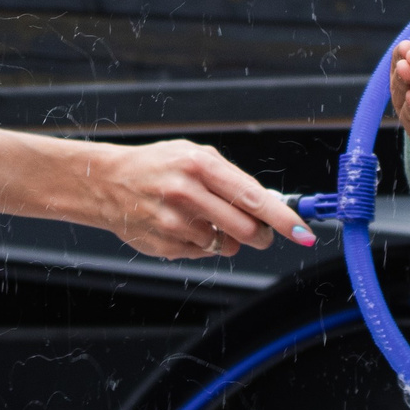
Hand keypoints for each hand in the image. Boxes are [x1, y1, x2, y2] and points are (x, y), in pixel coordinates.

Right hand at [89, 140, 315, 259]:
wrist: (106, 182)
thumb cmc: (157, 166)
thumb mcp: (194, 156)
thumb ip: (232, 178)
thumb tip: (269, 205)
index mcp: (199, 165)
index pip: (253, 197)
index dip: (283, 219)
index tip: (303, 232)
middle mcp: (187, 193)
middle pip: (246, 229)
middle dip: (262, 236)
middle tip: (261, 234)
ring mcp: (174, 223)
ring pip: (226, 245)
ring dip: (226, 238)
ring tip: (202, 219)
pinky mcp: (164, 245)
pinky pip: (202, 254)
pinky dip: (201, 245)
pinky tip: (181, 227)